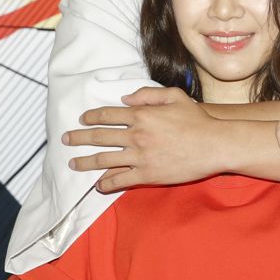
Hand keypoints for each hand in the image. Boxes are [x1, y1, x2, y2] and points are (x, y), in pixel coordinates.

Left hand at [62, 86, 218, 191]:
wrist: (214, 145)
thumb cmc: (197, 120)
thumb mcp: (174, 96)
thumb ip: (148, 94)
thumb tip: (125, 99)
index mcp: (141, 115)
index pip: (107, 115)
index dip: (91, 117)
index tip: (82, 119)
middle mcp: (136, 135)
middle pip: (99, 137)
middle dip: (79, 138)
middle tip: (66, 139)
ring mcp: (140, 157)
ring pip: (104, 160)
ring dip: (85, 162)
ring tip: (73, 164)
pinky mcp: (147, 175)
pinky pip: (120, 180)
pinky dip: (106, 184)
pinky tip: (98, 186)